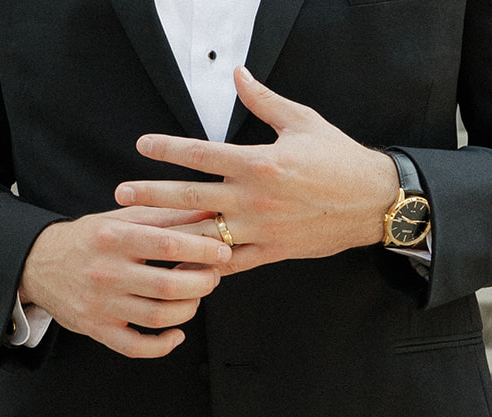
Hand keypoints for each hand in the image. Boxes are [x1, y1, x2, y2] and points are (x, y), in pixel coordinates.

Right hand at [19, 207, 230, 357]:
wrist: (38, 264)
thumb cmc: (89, 239)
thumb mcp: (120, 219)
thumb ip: (163, 216)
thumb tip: (208, 215)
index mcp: (114, 238)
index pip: (169, 245)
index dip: (203, 250)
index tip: (223, 252)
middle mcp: (106, 272)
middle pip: (168, 286)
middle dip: (201, 283)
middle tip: (213, 277)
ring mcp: (101, 305)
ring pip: (157, 317)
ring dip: (188, 310)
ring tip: (195, 298)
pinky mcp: (96, 329)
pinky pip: (135, 347)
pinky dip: (162, 345)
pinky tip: (176, 334)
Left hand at [115, 66, 399, 272]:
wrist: (371, 202)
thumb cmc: (338, 159)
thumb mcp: (302, 121)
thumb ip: (264, 101)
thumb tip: (237, 74)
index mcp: (259, 162)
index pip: (202, 154)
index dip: (168, 149)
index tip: (142, 145)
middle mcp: (254, 198)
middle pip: (190, 197)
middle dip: (151, 195)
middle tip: (120, 194)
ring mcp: (259, 229)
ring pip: (203, 236)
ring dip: (167, 236)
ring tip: (137, 236)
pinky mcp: (268, 253)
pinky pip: (227, 264)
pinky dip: (200, 267)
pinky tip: (174, 268)